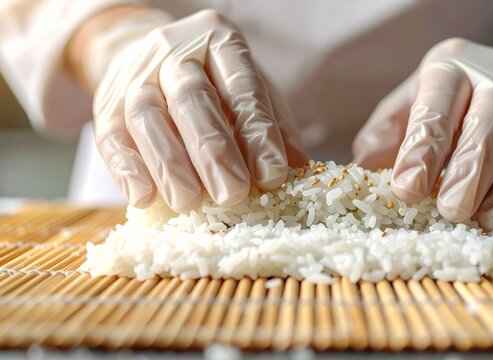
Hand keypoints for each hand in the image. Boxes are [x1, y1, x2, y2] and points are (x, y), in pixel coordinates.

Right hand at [93, 9, 306, 211]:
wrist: (150, 57)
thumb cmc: (214, 81)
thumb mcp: (251, 90)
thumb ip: (274, 124)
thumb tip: (299, 166)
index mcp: (219, 41)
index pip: (241, 86)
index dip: (257, 133)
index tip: (271, 176)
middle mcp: (174, 51)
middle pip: (192, 99)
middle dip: (213, 152)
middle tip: (232, 194)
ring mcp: (135, 75)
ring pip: (147, 116)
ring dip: (169, 164)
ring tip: (189, 203)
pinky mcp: (105, 104)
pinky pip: (110, 135)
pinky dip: (127, 169)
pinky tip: (144, 197)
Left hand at [353, 38, 492, 229]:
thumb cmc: (458, 100)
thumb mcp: (415, 101)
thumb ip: (388, 132)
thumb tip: (364, 168)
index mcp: (452, 69)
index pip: (436, 108)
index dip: (421, 150)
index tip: (406, 189)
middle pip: (489, 124)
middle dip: (469, 172)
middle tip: (451, 211)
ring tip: (487, 221)